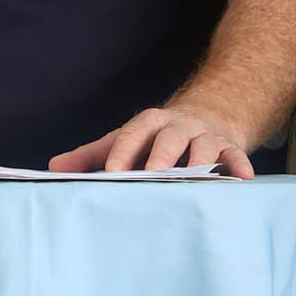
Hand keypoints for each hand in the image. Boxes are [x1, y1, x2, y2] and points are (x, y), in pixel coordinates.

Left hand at [48, 105, 252, 177]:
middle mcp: (178, 126)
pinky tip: (242, 179)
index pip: (134, 132)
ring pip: (204, 146)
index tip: (112, 172)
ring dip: (201, 161)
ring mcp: (205, 136)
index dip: (124, 150)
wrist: (206, 116)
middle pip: (171, 137)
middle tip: (154, 173)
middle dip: (163, 155)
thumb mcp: (124, 140)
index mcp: (150, 122)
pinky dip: (239, 166)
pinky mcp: (229, 147)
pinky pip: (235, 156)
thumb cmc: (156, 137)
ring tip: (198, 178)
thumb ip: (91, 155)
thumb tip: (53, 167)